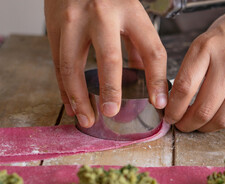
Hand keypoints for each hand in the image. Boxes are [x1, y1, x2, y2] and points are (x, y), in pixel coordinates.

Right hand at [45, 0, 167, 127]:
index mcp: (131, 11)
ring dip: (79, 97)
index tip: (159, 102)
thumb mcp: (131, 12)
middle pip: (109, 58)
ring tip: (87, 118)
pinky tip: (71, 105)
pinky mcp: (54, 27)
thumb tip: (146, 75)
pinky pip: (57, 64)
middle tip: (112, 112)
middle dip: (111, 89)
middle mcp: (103, 15)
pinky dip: (64, 89)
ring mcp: (75, 20)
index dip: (156, 79)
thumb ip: (139, 43)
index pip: (151, 50)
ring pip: (73, 65)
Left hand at [164, 0, 224, 131]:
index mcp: (207, 48)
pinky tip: (217, 118)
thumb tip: (175, 102)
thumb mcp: (203, 42)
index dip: (174, 109)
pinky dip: (224, 123)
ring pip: (222, 119)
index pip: (185, 88)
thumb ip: (189, 70)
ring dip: (205, 129)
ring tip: (198, 125)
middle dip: (187, 124)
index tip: (169, 116)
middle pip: (204, 109)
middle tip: (182, 126)